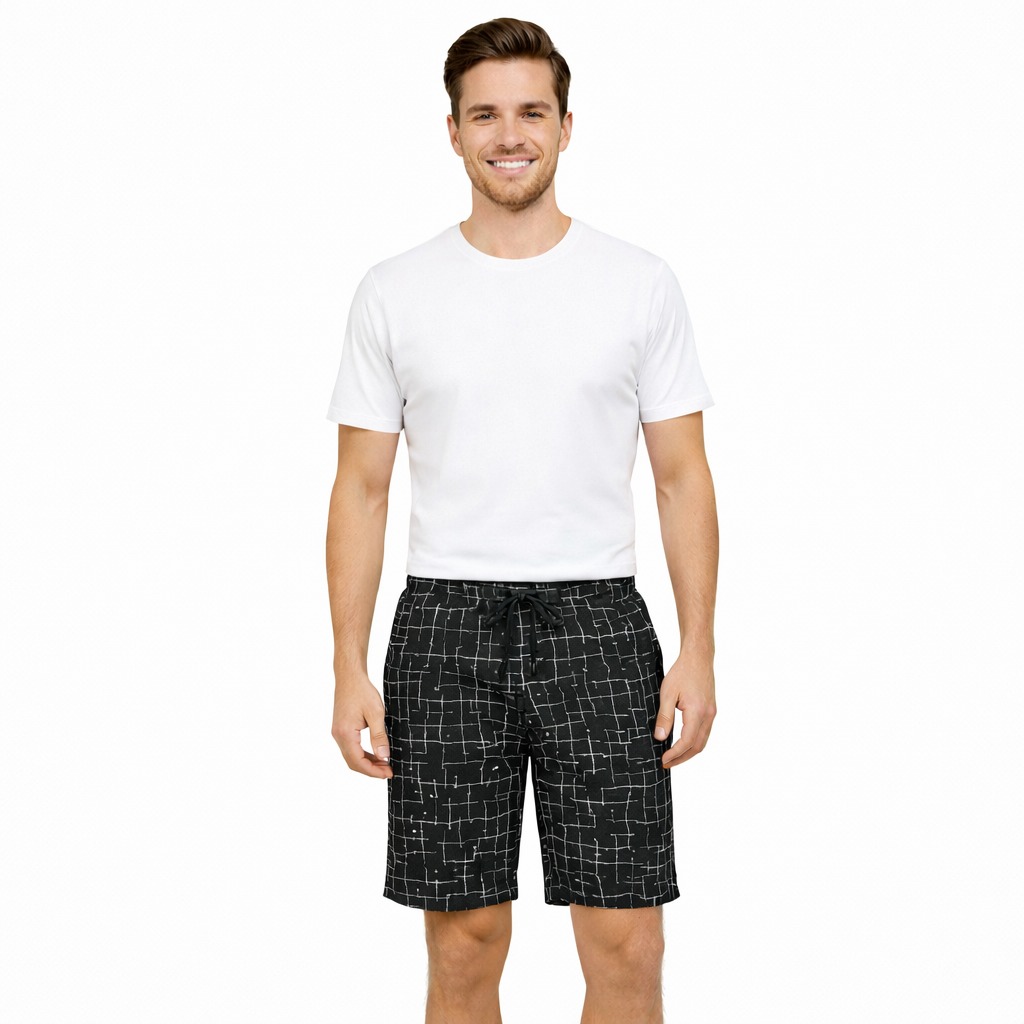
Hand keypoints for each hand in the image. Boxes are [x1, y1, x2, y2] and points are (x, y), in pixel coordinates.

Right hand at [331, 671, 393, 778]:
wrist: (349, 677)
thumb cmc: (362, 691)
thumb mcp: (376, 713)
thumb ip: (379, 737)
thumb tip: (384, 757)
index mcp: (345, 733)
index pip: (358, 762)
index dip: (374, 771)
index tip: (389, 772)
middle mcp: (338, 736)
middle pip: (353, 762)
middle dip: (371, 770)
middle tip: (389, 771)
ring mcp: (338, 733)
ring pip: (351, 756)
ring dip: (367, 763)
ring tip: (384, 763)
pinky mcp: (341, 729)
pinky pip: (350, 748)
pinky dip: (362, 754)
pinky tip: (375, 753)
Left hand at [653, 645, 715, 768]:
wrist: (698, 657)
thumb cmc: (681, 672)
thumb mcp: (667, 693)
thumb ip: (664, 716)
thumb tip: (659, 737)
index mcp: (698, 712)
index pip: (687, 741)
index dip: (675, 754)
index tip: (663, 760)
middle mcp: (708, 715)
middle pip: (697, 746)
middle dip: (682, 758)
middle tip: (666, 763)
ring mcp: (712, 713)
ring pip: (702, 741)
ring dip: (688, 752)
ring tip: (673, 757)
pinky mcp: (711, 710)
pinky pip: (704, 732)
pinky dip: (694, 742)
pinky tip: (682, 742)